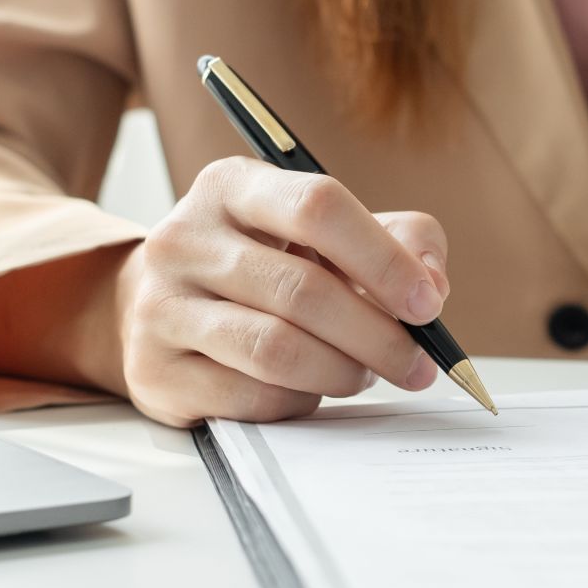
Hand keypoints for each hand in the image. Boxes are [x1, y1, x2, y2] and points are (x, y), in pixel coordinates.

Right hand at [117, 157, 450, 426]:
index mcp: (232, 186)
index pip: (318, 207)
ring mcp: (161, 306)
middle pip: (303, 290)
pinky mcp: (156, 372)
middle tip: (416, 364)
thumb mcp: (324, 233)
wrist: (157, 306)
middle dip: (377, 336)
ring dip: (342, 372)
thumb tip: (431, 285)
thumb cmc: (263, 264)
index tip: (427, 304)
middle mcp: (185, 238)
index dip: (384, 260)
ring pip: (276, 349)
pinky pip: (250, 399)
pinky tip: (311, 390)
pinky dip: (300, 402)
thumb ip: (396, 240)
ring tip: (364, 374)